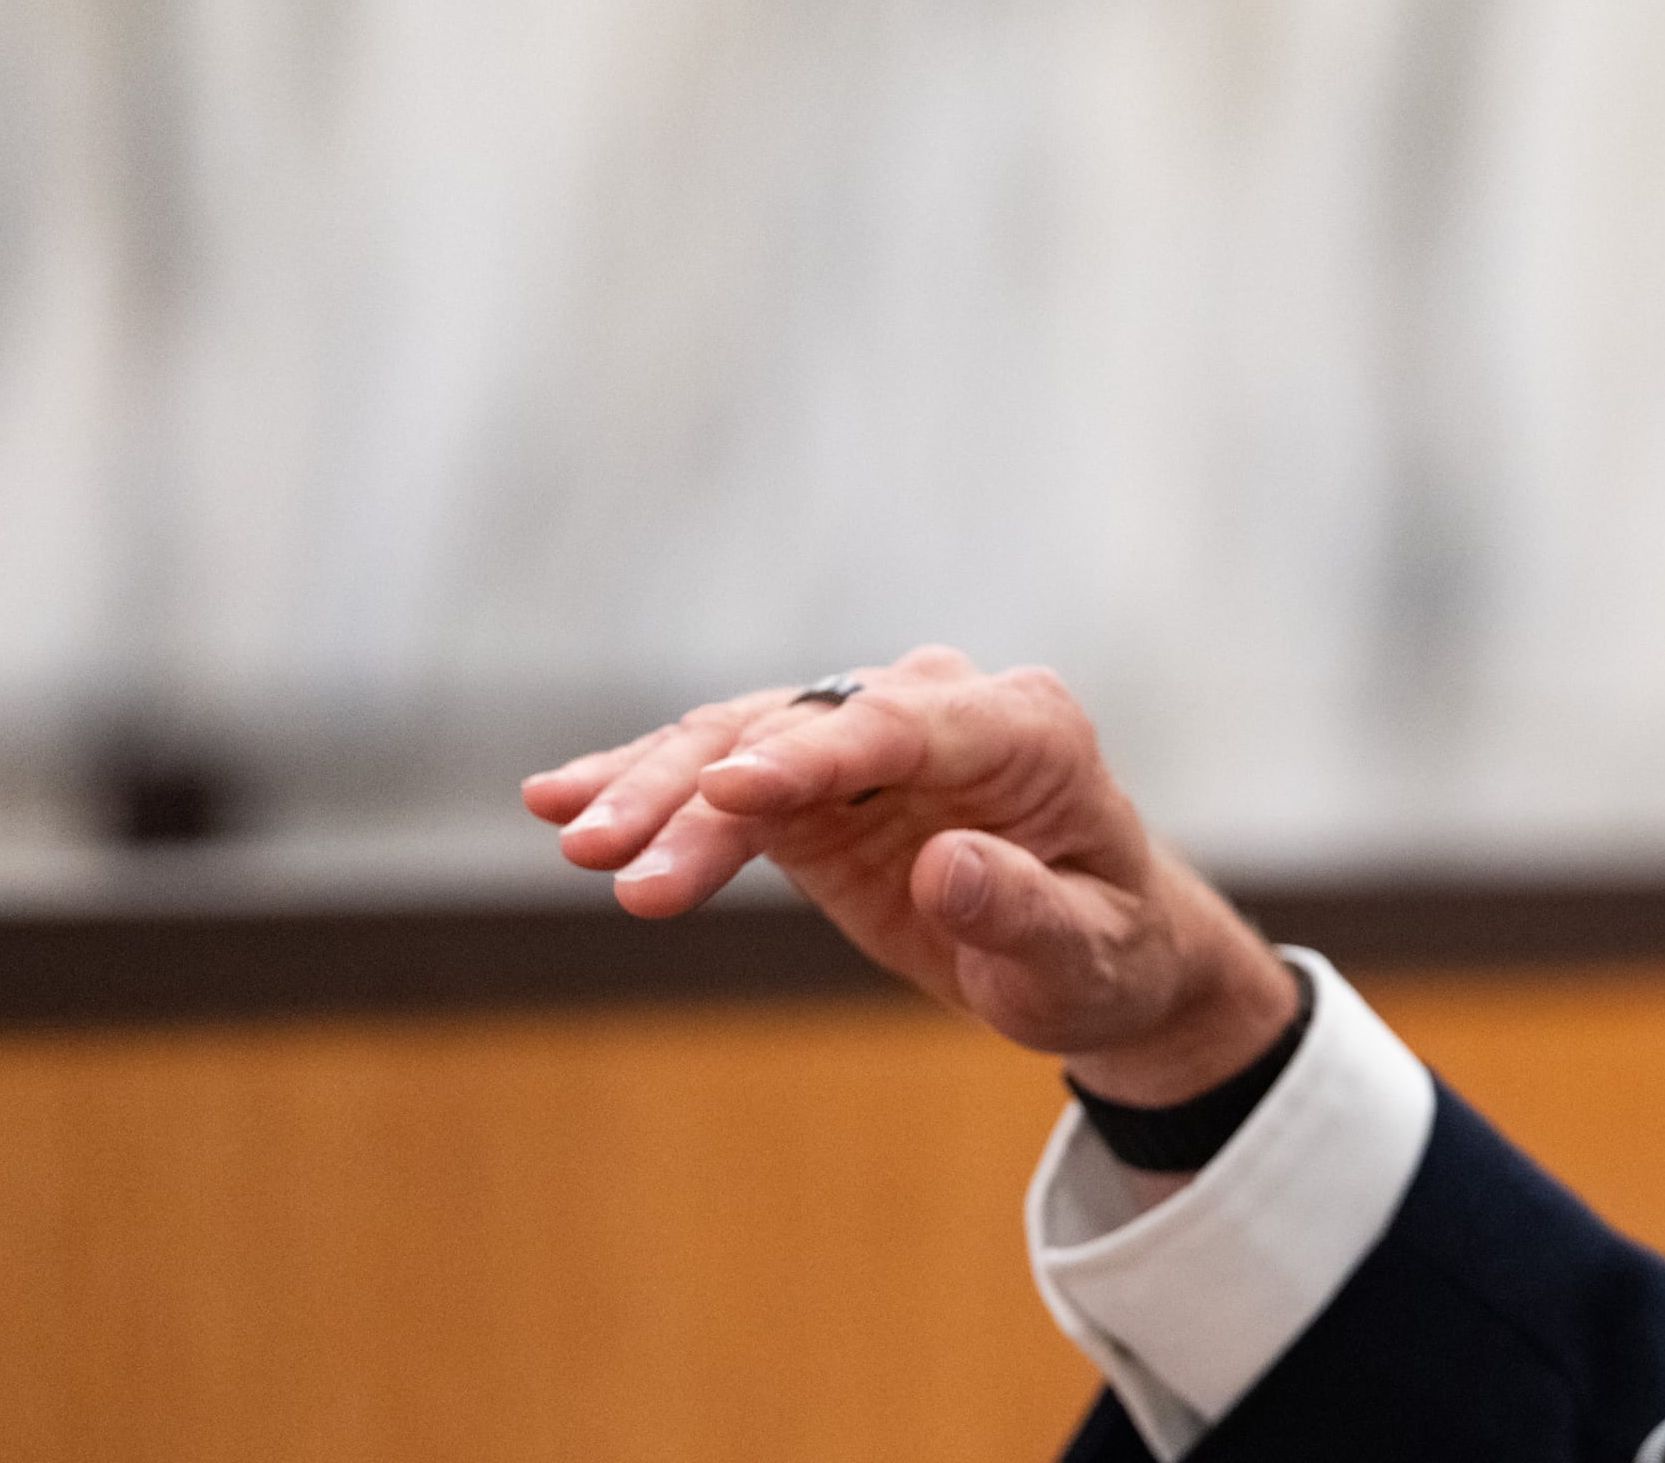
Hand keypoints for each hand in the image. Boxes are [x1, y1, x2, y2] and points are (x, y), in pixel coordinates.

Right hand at [520, 648, 1300, 1103]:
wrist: (1102, 955)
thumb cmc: (1106, 955)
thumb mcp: (1082, 958)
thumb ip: (1021, 913)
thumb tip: (946, 868)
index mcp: (1029, 729)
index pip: (905, 724)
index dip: (812, 754)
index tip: (729, 789)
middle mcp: (947, 705)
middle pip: (803, 726)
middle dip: (703, 788)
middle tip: (609, 858)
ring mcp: (876, 733)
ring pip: (747, 742)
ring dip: (657, 793)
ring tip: (576, 844)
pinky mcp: (822, 779)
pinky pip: (726, 775)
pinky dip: (651, 789)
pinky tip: (559, 800)